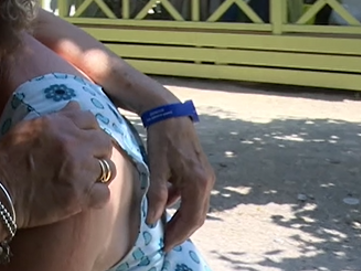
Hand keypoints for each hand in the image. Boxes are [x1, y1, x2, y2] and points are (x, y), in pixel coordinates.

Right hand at [0, 102, 114, 228]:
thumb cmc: (6, 160)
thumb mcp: (26, 128)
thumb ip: (55, 117)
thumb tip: (75, 106)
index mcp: (59, 125)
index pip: (90, 119)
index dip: (89, 129)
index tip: (83, 139)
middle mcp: (73, 145)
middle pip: (105, 143)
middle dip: (98, 151)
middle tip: (86, 160)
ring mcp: (79, 171)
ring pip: (109, 169)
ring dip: (98, 173)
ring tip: (84, 179)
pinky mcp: (80, 196)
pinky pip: (104, 194)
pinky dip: (96, 196)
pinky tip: (84, 196)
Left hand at [144, 117, 214, 248]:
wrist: (170, 115)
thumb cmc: (162, 139)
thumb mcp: (156, 167)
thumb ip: (157, 195)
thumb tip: (153, 220)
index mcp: (198, 182)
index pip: (191, 218)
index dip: (178, 234)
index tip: (165, 245)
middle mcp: (207, 181)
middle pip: (197, 215)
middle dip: (181, 231)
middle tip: (165, 242)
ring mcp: (206, 176)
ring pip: (196, 207)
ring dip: (182, 219)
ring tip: (165, 229)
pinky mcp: (201, 172)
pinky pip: (193, 195)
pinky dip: (182, 205)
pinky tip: (167, 206)